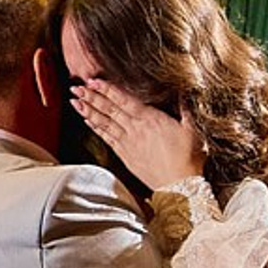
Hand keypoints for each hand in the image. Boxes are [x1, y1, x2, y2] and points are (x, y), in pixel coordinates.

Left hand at [71, 76, 202, 190]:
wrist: (180, 187)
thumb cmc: (188, 158)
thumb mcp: (192, 129)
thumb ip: (186, 108)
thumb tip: (186, 92)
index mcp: (150, 119)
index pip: (124, 100)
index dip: (107, 89)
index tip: (94, 81)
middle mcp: (135, 129)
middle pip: (109, 110)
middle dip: (91, 97)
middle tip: (76, 87)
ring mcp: (128, 143)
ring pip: (104, 123)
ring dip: (89, 111)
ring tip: (75, 101)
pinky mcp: (126, 156)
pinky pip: (107, 139)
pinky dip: (96, 129)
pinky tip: (88, 121)